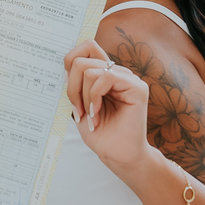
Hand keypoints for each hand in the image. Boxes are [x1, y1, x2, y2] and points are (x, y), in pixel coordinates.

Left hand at [64, 38, 149, 171]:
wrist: (118, 156)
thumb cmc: (102, 135)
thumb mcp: (80, 106)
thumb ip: (76, 85)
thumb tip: (67, 67)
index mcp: (106, 75)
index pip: (88, 47)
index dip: (71, 61)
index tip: (70, 91)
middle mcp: (118, 73)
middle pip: (82, 59)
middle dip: (72, 87)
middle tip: (77, 110)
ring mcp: (129, 79)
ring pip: (90, 70)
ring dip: (83, 96)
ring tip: (90, 115)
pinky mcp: (137, 88)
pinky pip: (105, 77)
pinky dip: (94, 96)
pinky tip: (96, 113)